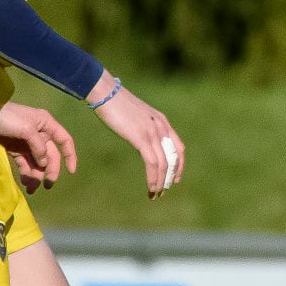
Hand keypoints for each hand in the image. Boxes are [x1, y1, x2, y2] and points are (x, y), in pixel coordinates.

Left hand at [0, 101, 75, 192]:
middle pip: (51, 156)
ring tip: (31, 188)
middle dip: (50, 171)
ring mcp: (28, 144)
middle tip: (48, 186)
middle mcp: (40, 135)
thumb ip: (39, 146)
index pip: (64, 141)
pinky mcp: (16, 150)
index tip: (71, 172)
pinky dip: (26, 174)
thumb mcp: (26, 128)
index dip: (70, 156)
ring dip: (37, 176)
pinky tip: (25, 182)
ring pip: (38, 163)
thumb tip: (44, 163)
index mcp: (46, 125)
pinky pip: (25, 164)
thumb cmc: (8, 117)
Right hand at [86, 73, 183, 199]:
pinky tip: (151, 187)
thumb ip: (143, 127)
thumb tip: (140, 138)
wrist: (106, 92)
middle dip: (171, 177)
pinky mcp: (142, 138)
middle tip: (165, 190)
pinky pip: (153, 163)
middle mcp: (162, 127)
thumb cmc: (116, 103)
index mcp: (162, 121)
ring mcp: (153, 132)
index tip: (175, 178)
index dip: (179, 165)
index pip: (179, 147)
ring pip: (164, 163)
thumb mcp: (136, 115)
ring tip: (156, 193)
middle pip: (174, 158)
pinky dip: (154, 177)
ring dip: (161, 181)